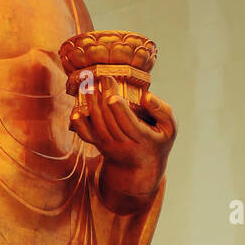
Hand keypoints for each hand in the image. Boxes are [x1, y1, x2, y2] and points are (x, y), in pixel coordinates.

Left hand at [69, 73, 176, 210]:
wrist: (142, 165)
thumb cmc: (157, 140)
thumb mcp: (169, 128)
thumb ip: (162, 110)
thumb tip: (146, 96)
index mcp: (143, 138)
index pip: (128, 124)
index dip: (119, 109)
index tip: (112, 94)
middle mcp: (124, 144)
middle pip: (110, 121)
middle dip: (105, 98)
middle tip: (102, 78)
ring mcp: (109, 145)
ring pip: (98, 125)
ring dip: (92, 104)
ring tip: (90, 85)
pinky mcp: (99, 144)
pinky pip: (86, 136)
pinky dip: (79, 125)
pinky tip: (75, 112)